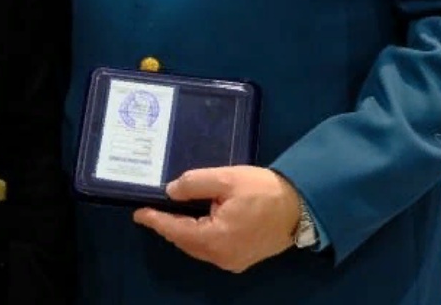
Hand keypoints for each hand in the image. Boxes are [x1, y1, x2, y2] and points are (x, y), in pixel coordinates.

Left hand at [132, 167, 301, 272]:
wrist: (301, 208)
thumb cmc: (264, 190)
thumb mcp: (227, 178)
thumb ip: (195, 183)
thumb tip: (171, 192)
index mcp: (215, 238)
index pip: (176, 230)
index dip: (156, 221)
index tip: (139, 213)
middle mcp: (221, 257)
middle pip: (185, 242)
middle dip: (168, 227)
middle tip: (154, 210)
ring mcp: (232, 262)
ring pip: (198, 247)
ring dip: (184, 232)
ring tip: (172, 214)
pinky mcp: (242, 259)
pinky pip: (212, 249)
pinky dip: (200, 237)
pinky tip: (197, 222)